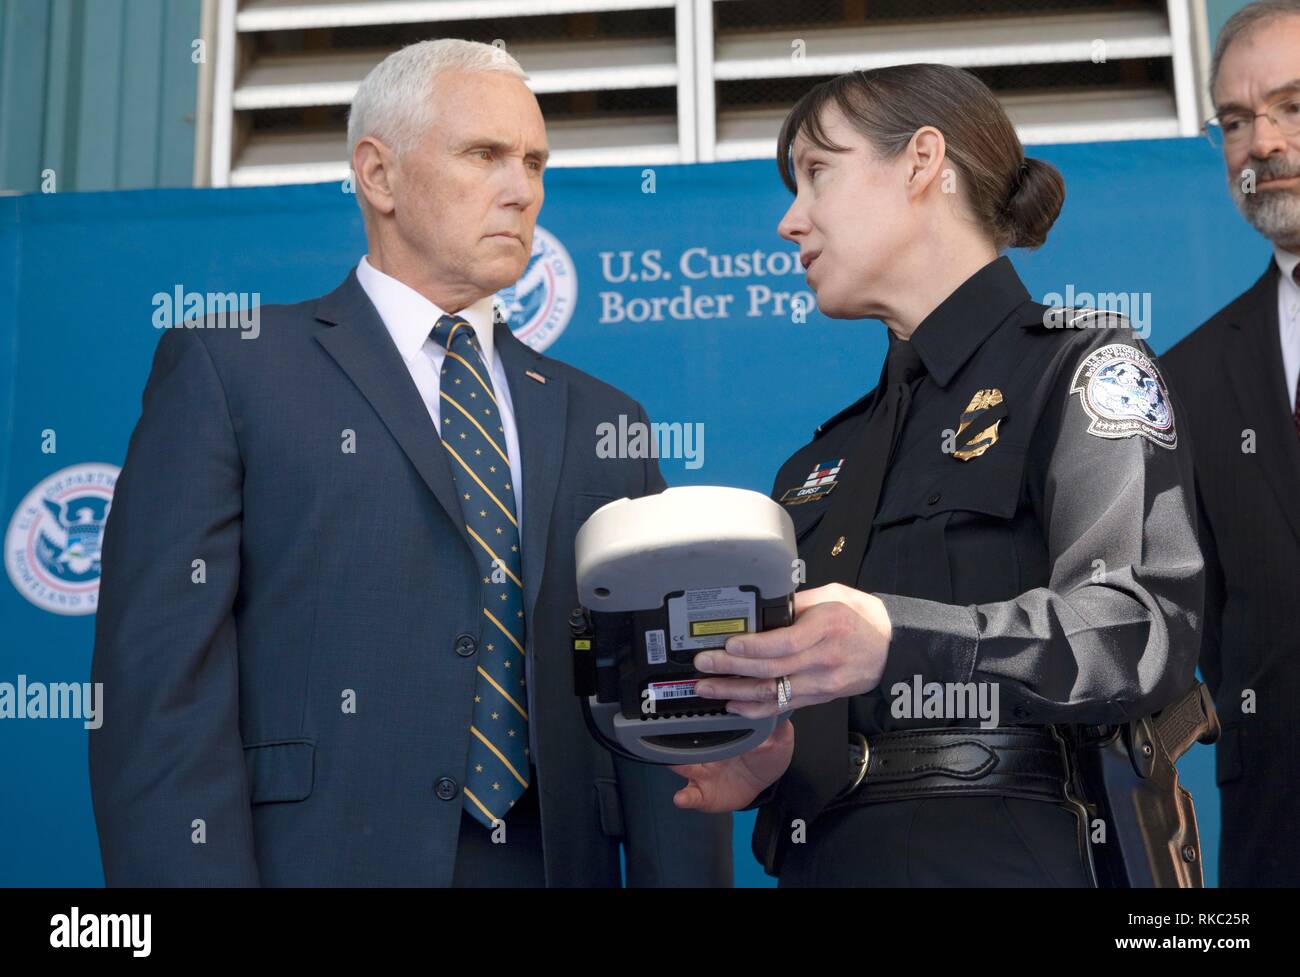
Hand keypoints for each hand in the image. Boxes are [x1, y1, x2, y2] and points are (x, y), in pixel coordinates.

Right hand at [669, 719, 794, 812]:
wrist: (759, 784)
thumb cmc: (766, 755)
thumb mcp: (779, 738)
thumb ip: (777, 727)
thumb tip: (774, 718)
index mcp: (724, 732)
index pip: (709, 719)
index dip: (700, 713)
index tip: (694, 705)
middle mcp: (708, 749)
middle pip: (688, 740)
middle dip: (679, 735)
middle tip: (671, 731)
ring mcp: (703, 771)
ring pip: (684, 766)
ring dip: (677, 764)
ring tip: (673, 763)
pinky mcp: (702, 794)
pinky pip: (691, 795)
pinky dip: (684, 797)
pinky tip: (681, 798)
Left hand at [692, 583, 891, 719]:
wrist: (892, 645)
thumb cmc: (860, 615)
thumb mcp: (831, 595)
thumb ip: (796, 603)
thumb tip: (760, 607)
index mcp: (828, 627)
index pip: (785, 642)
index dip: (754, 646)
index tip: (728, 644)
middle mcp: (825, 658)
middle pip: (773, 668)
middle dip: (732, 668)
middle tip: (704, 664)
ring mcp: (824, 682)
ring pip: (775, 692)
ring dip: (737, 692)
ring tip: (708, 687)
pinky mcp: (821, 697)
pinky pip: (785, 705)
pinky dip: (757, 708)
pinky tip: (734, 705)